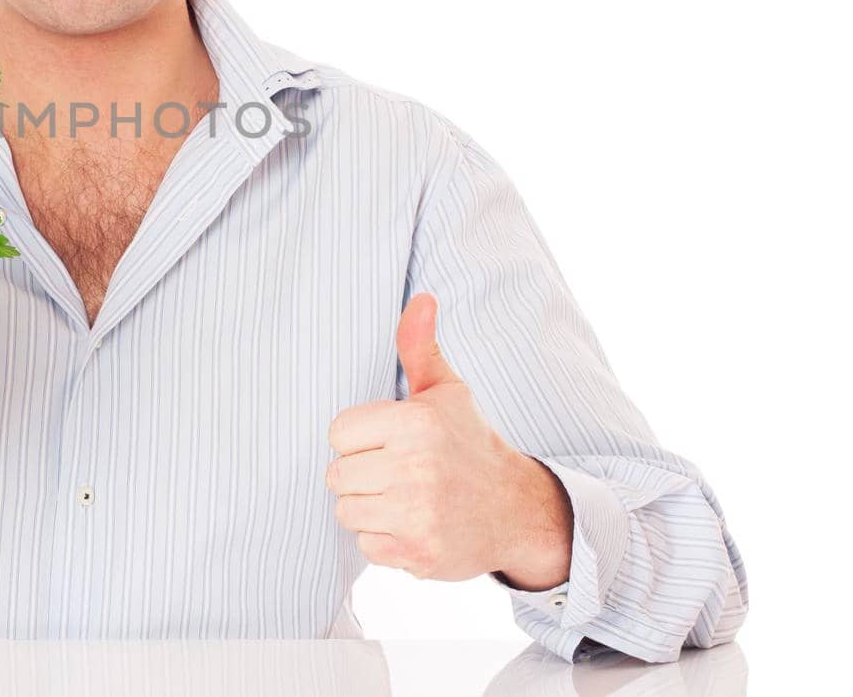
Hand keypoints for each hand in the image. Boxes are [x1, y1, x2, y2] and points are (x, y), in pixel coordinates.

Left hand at [324, 292, 562, 583]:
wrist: (516, 510)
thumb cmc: (469, 443)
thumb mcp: (447, 392)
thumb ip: (419, 347)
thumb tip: (421, 299)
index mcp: (415, 424)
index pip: (338, 432)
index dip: (357, 437)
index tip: (386, 440)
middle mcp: (415, 470)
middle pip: (336, 474)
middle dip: (360, 473)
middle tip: (395, 471)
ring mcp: (417, 516)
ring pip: (346, 511)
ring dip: (368, 507)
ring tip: (402, 496)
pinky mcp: (418, 553)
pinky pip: (366, 545)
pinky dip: (383, 539)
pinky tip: (411, 523)